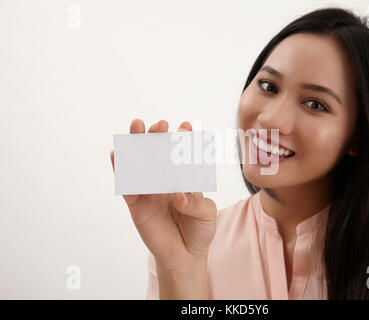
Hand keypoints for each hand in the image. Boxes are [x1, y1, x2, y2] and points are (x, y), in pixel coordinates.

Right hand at [110, 119, 216, 272]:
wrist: (185, 255)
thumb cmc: (199, 230)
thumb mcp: (207, 215)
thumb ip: (196, 203)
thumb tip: (177, 195)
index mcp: (185, 176)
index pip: (184, 153)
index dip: (185, 138)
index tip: (187, 127)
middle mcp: (166, 178)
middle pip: (159, 151)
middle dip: (159, 135)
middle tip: (162, 125)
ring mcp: (150, 189)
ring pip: (140, 162)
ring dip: (137, 143)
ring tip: (137, 125)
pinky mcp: (136, 203)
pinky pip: (126, 184)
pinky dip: (120, 168)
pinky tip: (117, 153)